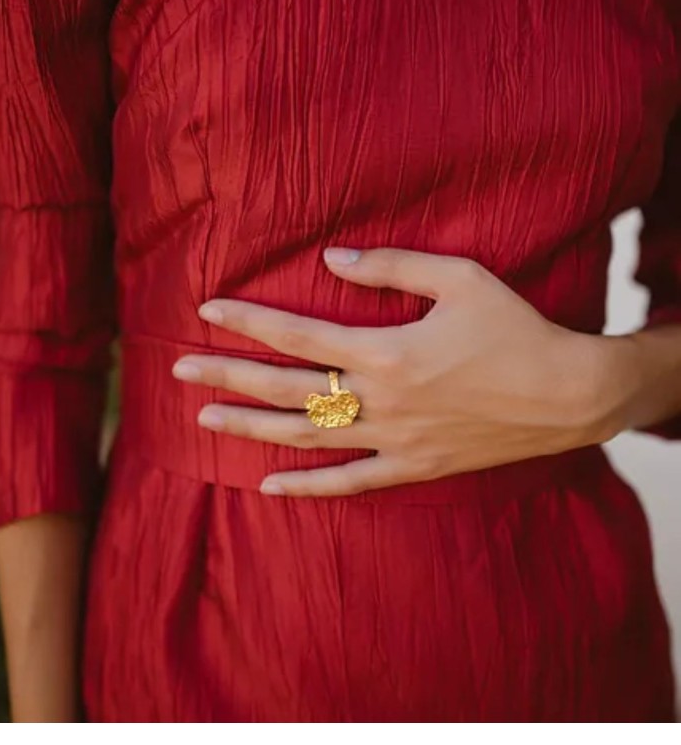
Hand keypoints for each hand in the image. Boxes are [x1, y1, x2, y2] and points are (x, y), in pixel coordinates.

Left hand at [173, 248, 635, 496]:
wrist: (566, 394)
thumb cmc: (514, 328)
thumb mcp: (459, 278)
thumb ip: (392, 266)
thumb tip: (333, 257)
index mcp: (386, 350)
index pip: (297, 334)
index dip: (248, 321)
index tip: (206, 311)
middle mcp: (380, 400)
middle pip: (286, 390)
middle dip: (227, 379)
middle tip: (177, 373)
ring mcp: (393, 440)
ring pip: (305, 439)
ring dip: (250, 429)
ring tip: (204, 421)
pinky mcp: (413, 467)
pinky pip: (350, 483)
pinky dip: (307, 487)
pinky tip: (269, 486)